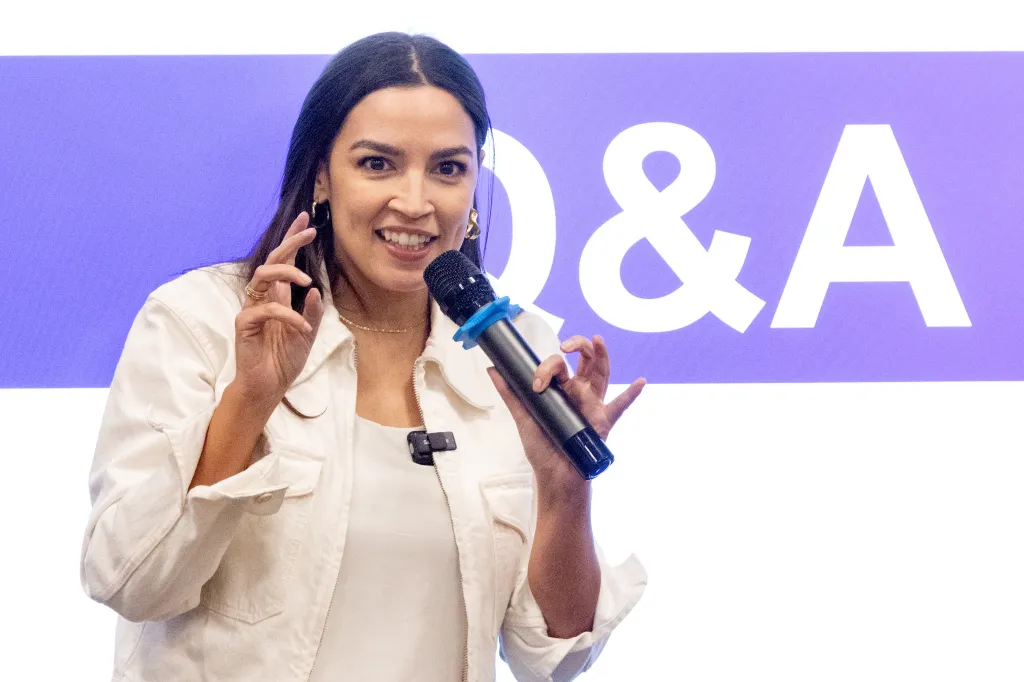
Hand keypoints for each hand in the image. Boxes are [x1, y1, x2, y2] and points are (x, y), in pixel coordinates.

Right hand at [233, 212, 324, 406]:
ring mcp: (252, 310)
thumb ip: (313, 313)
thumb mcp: (307, 334)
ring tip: (308, 281)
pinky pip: (265, 310)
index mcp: (278, 298)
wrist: (269, 387)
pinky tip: (303, 326)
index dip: (292, 240)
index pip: (284, 262)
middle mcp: (263, 299)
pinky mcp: (245, 325)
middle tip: (309, 232)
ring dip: (287, 273)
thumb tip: (316, 290)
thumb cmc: (284, 361)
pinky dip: (288, 316)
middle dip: (290, 242)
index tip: (307, 219)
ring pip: (262, 276)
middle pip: (272, 261)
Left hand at [488, 334, 645, 491]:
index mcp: (560, 390)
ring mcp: (593, 405)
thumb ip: (511, 393)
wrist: (554, 478)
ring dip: (602, 355)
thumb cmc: (542, 449)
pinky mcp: (603, 421)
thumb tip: (492, 368)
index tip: (537, 383)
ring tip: (598, 340)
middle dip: (578, 346)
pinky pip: (620, 406)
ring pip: (602, 374)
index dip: (547, 367)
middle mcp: (578, 393)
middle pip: (584, 361)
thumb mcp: (523, 418)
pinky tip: (641, 381)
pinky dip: (632, 395)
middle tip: (565, 346)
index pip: (558, 365)